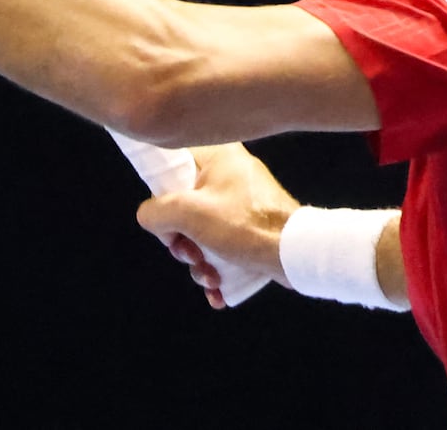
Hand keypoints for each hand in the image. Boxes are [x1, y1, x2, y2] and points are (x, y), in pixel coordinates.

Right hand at [136, 143, 299, 308]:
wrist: (295, 253)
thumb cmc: (245, 225)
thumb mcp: (189, 213)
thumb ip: (156, 211)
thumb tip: (150, 218)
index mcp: (218, 156)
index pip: (173, 162)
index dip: (161, 192)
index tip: (165, 218)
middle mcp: (230, 174)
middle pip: (184, 205)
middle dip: (182, 240)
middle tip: (189, 253)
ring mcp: (243, 202)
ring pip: (202, 230)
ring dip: (199, 260)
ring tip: (209, 275)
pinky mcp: (253, 227)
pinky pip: (223, 243)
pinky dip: (217, 266)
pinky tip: (218, 289)